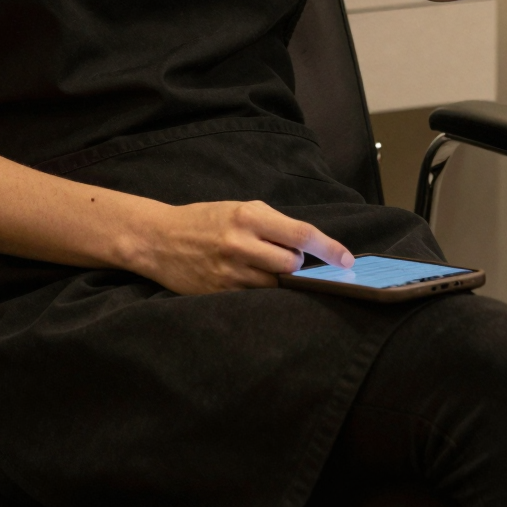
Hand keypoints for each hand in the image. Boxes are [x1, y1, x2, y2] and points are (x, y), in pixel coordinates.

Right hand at [121, 197, 353, 294]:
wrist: (158, 239)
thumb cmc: (205, 220)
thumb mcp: (240, 208)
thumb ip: (275, 224)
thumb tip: (310, 245)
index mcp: (248, 217)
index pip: (302, 235)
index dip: (330, 250)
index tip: (347, 260)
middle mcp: (240, 245)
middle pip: (293, 265)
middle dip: (297, 264)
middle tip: (285, 258)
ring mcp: (229, 273)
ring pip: (277, 285)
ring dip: (280, 279)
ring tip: (262, 268)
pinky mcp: (220, 293)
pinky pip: (256, 299)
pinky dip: (262, 292)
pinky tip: (250, 281)